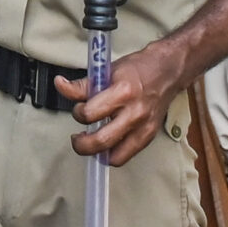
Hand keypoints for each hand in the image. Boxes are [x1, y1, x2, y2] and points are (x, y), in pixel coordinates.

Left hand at [57, 44, 184, 167]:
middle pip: (101, 141)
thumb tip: (60, 85)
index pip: (91, 113)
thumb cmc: (136, 70)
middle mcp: (134, 113)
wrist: (167, 72)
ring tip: (90, 143)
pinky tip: (106, 145)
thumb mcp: (106, 71)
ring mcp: (144, 128)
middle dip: (82, 144)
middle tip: (77, 138)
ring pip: (115, 156)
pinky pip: (127, 156)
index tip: (78, 109)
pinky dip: (113, 154)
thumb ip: (83, 85)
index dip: (78, 113)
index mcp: (122, 92)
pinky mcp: (149, 136)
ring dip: (97, 153)